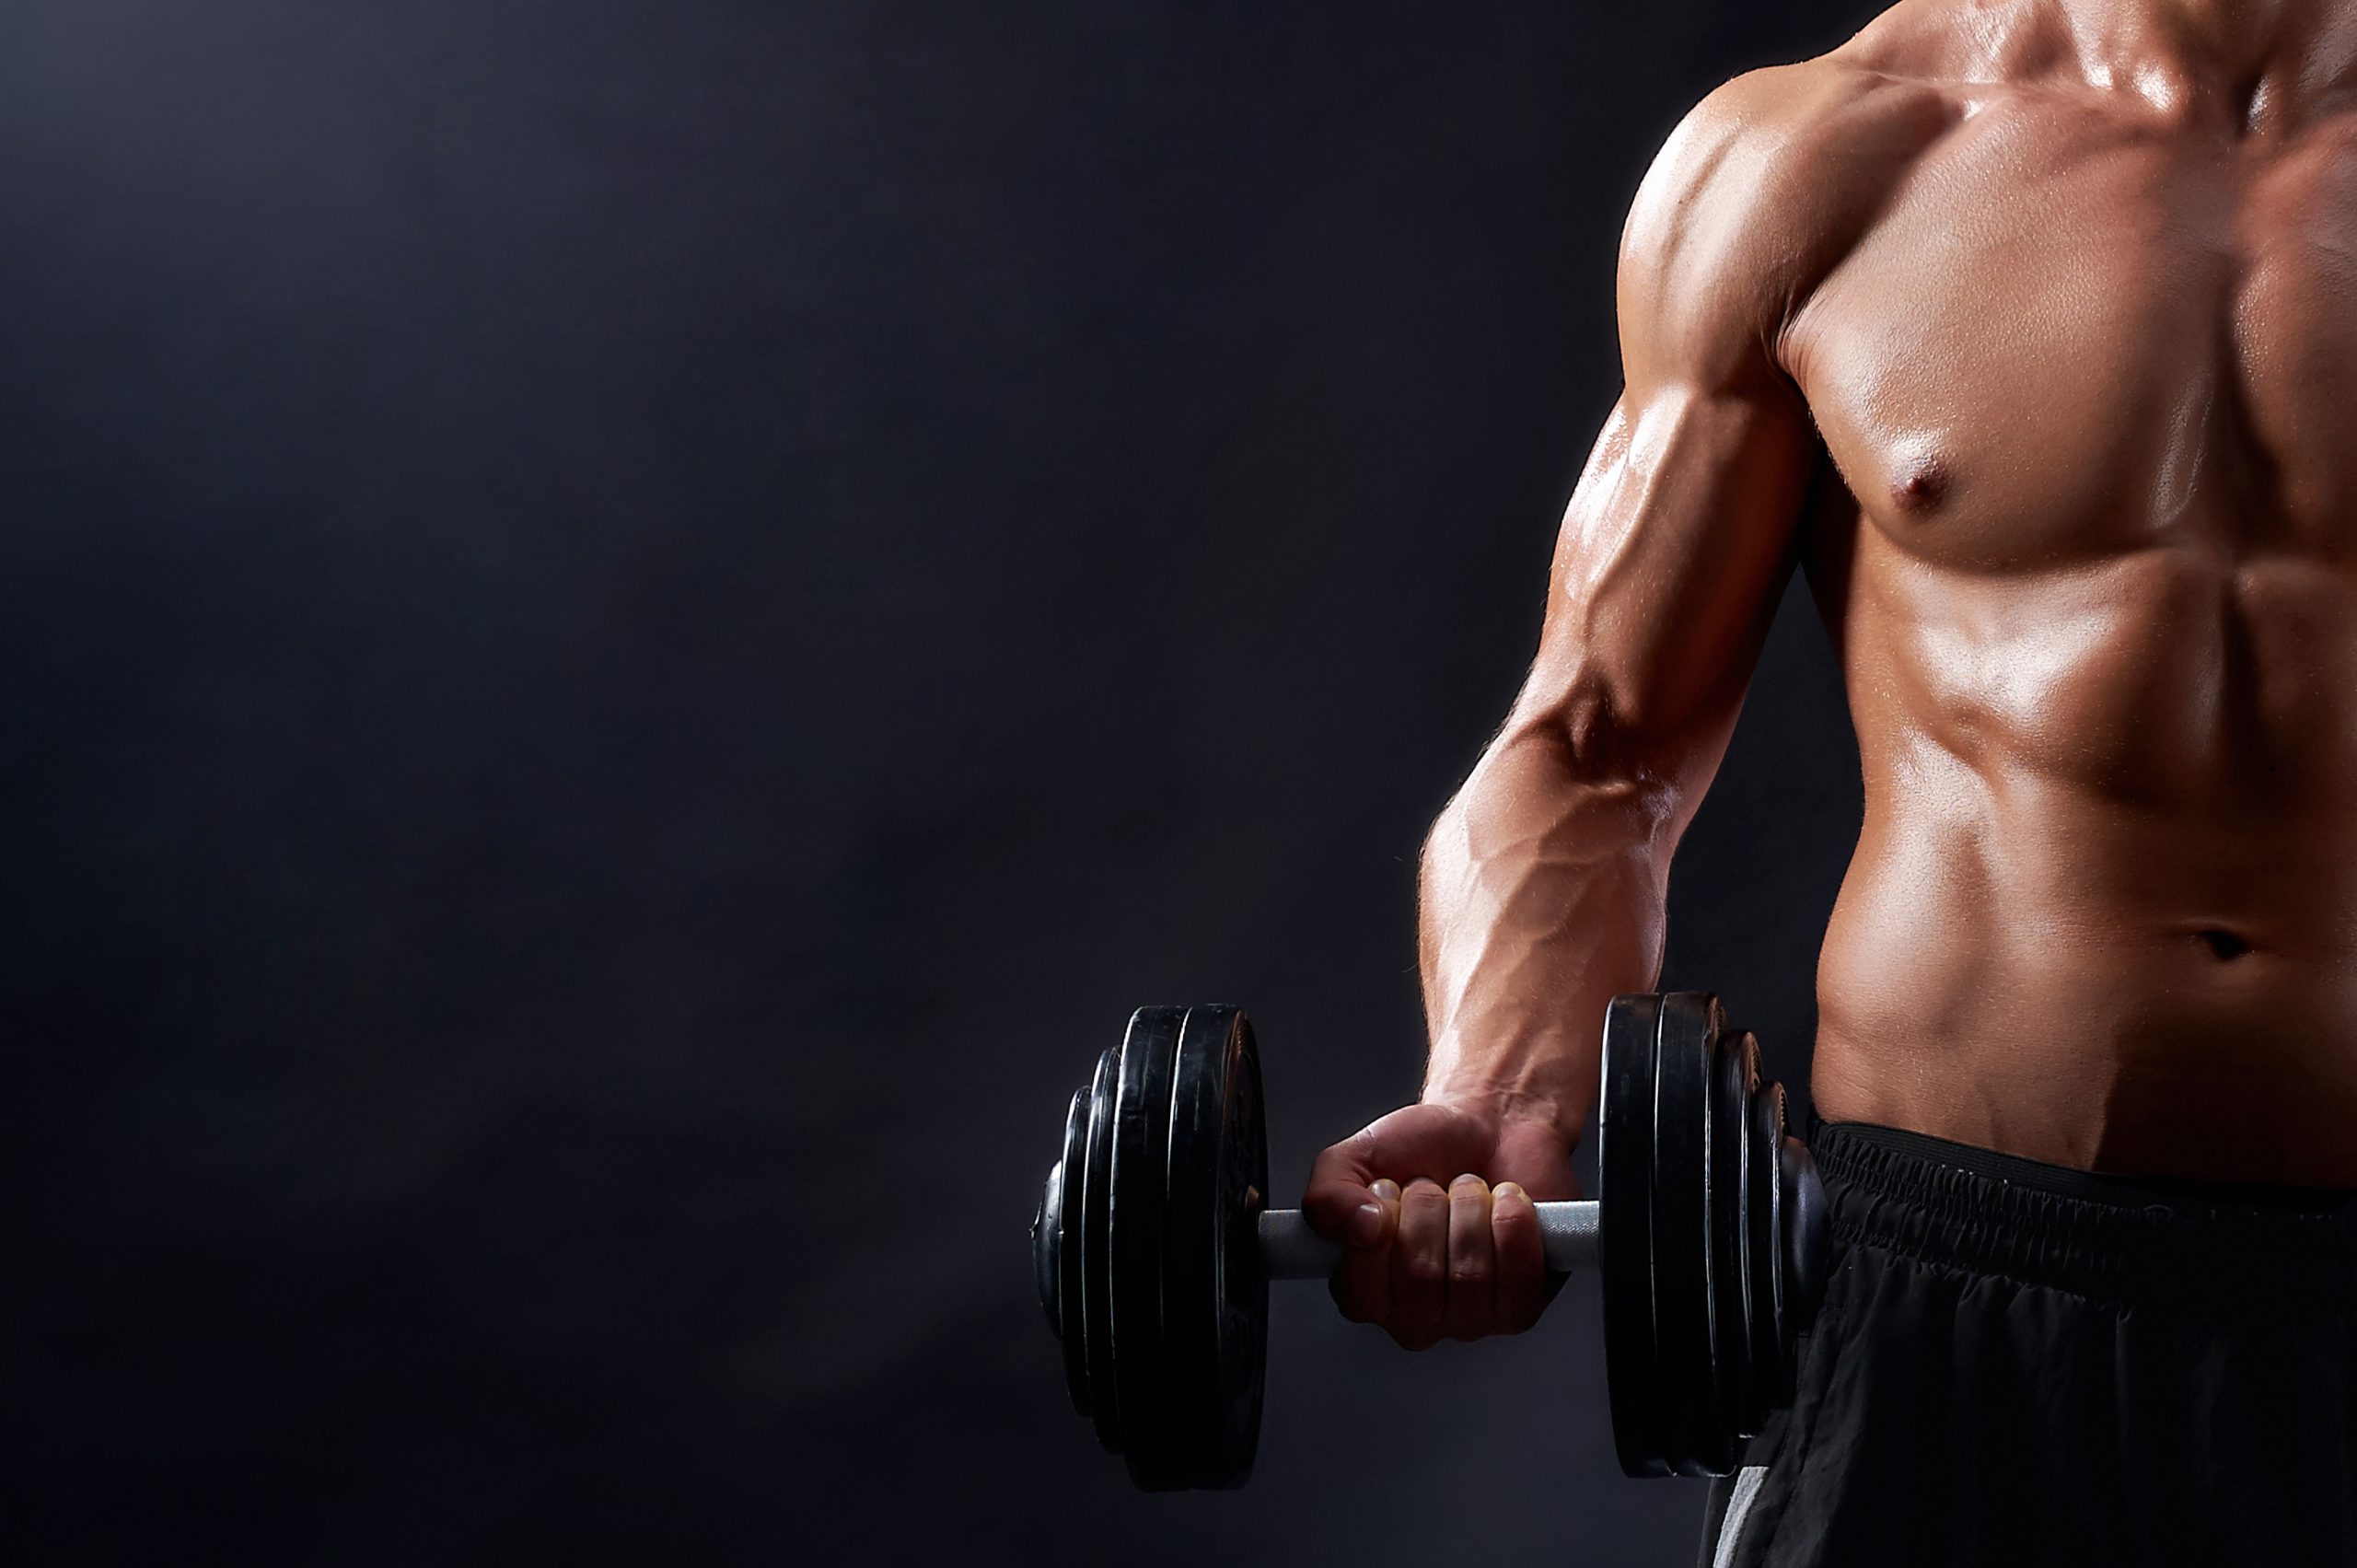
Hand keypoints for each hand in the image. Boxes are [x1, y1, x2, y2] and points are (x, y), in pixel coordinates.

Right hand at [1301, 1100, 1577, 1348]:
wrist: (1489, 1128)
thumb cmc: (1424, 1151)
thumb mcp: (1355, 1159)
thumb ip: (1327, 1197)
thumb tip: (1357, 1230)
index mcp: (1367, 1289)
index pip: (1361, 1293)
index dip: (1378, 1230)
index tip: (1387, 1191)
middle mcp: (1415, 1315)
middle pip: (1420, 1279)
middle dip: (1428, 1209)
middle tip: (1432, 1188)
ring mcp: (1470, 1318)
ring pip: (1469, 1276)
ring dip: (1471, 1208)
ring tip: (1468, 1191)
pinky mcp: (1520, 1305)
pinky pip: (1517, 1277)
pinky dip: (1512, 1222)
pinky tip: (1505, 1202)